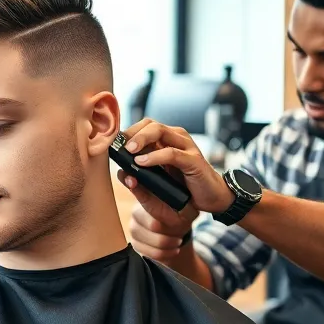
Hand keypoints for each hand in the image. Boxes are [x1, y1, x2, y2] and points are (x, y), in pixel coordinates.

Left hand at [119, 119, 233, 214]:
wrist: (212, 199)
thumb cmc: (184, 190)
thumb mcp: (158, 186)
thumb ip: (140, 179)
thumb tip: (122, 174)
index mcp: (167, 140)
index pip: (145, 126)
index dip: (128, 131)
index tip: (112, 143)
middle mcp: (176, 138)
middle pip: (151, 124)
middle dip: (132, 132)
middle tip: (119, 145)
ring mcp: (186, 146)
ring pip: (161, 131)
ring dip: (141, 139)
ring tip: (129, 151)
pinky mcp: (193, 160)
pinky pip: (172, 153)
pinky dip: (155, 156)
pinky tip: (142, 162)